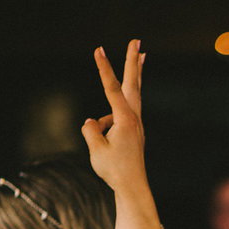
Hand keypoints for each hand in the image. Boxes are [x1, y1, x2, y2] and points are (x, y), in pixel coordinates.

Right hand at [82, 40, 147, 194]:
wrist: (132, 187)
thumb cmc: (114, 170)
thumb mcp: (96, 150)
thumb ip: (91, 130)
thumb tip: (92, 122)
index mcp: (125, 120)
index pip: (111, 88)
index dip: (104, 68)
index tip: (98, 49)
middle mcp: (133, 119)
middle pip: (132, 83)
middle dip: (133, 61)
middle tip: (137, 41)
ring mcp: (135, 124)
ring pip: (129, 97)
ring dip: (130, 80)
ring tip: (136, 64)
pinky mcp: (133, 131)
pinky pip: (116, 119)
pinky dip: (107, 126)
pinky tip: (109, 148)